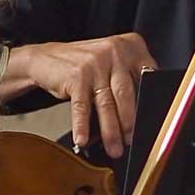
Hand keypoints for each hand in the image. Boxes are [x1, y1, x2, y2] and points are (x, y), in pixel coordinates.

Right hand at [5, 33, 156, 159]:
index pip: (148, 77)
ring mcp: (95, 63)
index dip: (150, 102)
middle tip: (131, 141)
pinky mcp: (76, 75)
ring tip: (113, 148)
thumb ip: (130, 78)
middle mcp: (115, 52)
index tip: (150, 124)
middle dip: (130, 123)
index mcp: (131, 47)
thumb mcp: (111, 63)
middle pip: (127, 94)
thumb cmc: (83, 65)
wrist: (43, 58)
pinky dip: (82, 125)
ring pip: (106, 103)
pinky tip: (82, 138)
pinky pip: (82, 106)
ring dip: (110, 130)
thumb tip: (143, 115)